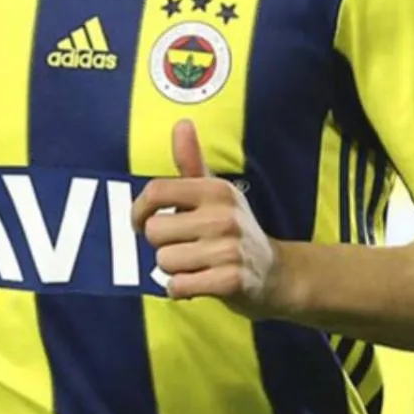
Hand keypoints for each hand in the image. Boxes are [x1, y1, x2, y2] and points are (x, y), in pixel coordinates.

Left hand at [132, 120, 278, 316]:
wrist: (274, 274)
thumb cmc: (233, 230)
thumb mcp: (215, 193)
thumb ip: (192, 162)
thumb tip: (181, 123)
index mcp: (216, 190)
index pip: (156, 192)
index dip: (138, 211)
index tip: (140, 223)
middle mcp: (224, 216)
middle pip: (154, 232)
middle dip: (161, 245)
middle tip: (185, 247)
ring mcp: (229, 249)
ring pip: (164, 262)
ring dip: (173, 269)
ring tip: (196, 265)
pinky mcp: (231, 281)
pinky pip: (178, 286)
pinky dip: (180, 290)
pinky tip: (199, 283)